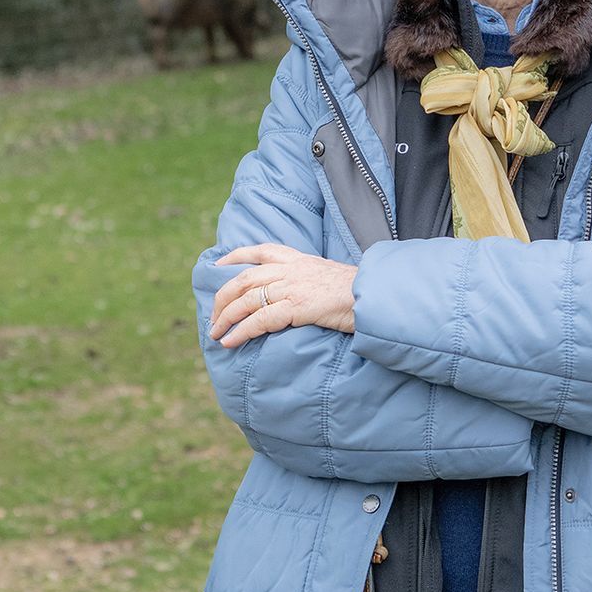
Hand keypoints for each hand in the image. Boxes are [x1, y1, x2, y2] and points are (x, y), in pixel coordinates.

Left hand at [209, 243, 359, 347]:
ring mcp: (294, 287)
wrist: (378, 295)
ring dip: (226, 317)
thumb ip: (314, 283)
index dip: (236, 255)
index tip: (218, 263)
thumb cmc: (361, 292)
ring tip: (216, 333)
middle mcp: (293, 270)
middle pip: (245, 278)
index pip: (262, 250)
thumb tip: (305, 296)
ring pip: (247, 299)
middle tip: (213, 316)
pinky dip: (241, 331)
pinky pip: (259, 319)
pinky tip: (231, 341)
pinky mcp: (297, 306)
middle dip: (223, 297)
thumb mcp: (333, 278)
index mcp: (301, 260)